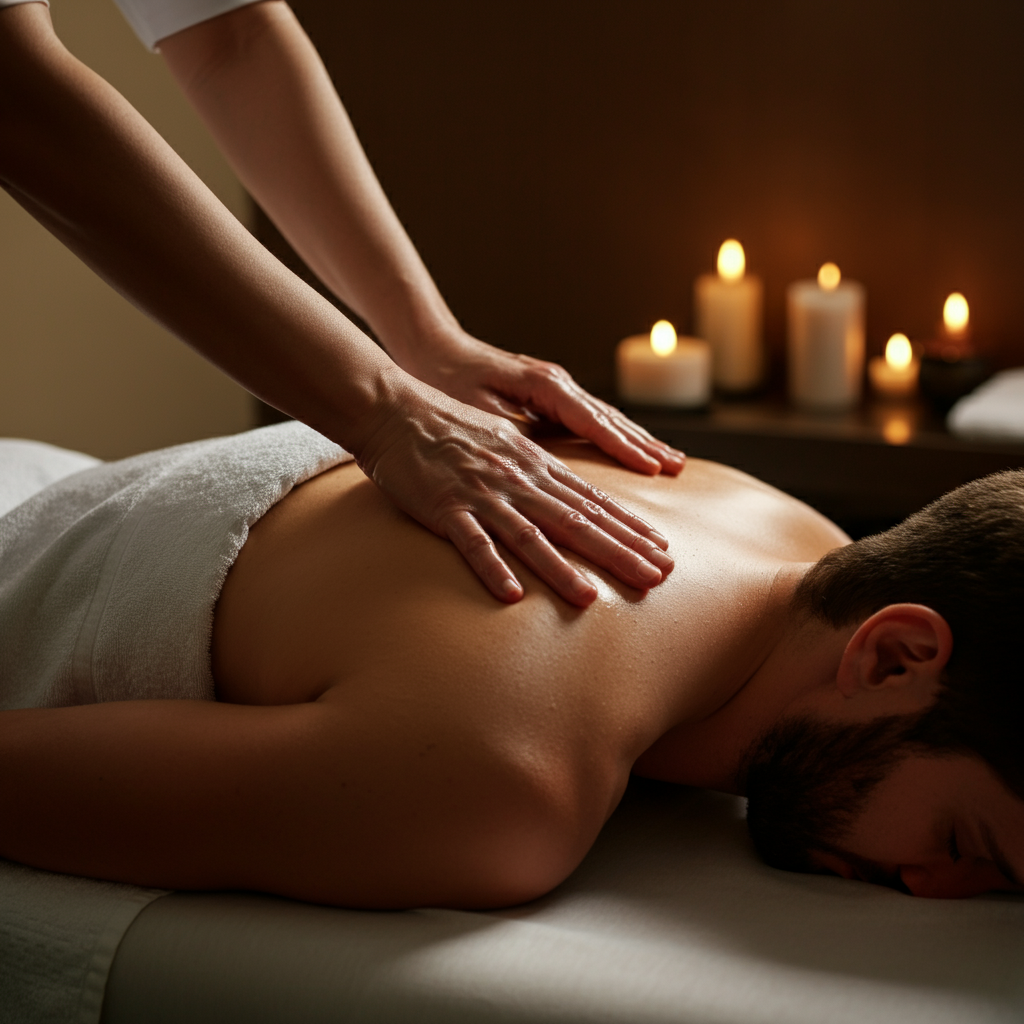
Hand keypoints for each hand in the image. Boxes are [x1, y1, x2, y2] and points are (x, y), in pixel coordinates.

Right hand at [355, 376, 674, 606]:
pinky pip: (471, 542)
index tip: (663, 549)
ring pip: (530, 534)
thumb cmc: (449, 426)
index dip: (630, 526)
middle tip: (658, 576)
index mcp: (534, 465)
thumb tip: (568, 494)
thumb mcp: (506, 442)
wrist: (394, 409)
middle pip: (576, 520)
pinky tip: (511, 596)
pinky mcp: (444, 508)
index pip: (593, 500)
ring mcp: (481, 494)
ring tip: (591, 598)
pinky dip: (491, 567)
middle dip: (620, 550)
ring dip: (561, 568)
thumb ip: (537, 468)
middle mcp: (516, 479)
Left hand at [402, 332, 685, 476]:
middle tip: (678, 468)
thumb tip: (540, 459)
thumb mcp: (474, 409)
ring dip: (638, 441)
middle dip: (645, 444)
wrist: (431, 347)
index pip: (594, 421)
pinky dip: (616, 436)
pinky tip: (632, 451)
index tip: (653, 469)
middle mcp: (558, 383)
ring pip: (606, 418)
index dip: (624, 448)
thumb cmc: (446, 381)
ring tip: (671, 462)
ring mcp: (556, 388)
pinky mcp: (548, 397)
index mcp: (544, 385)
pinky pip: (591, 420)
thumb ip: (512, 430)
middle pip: (611, 418)